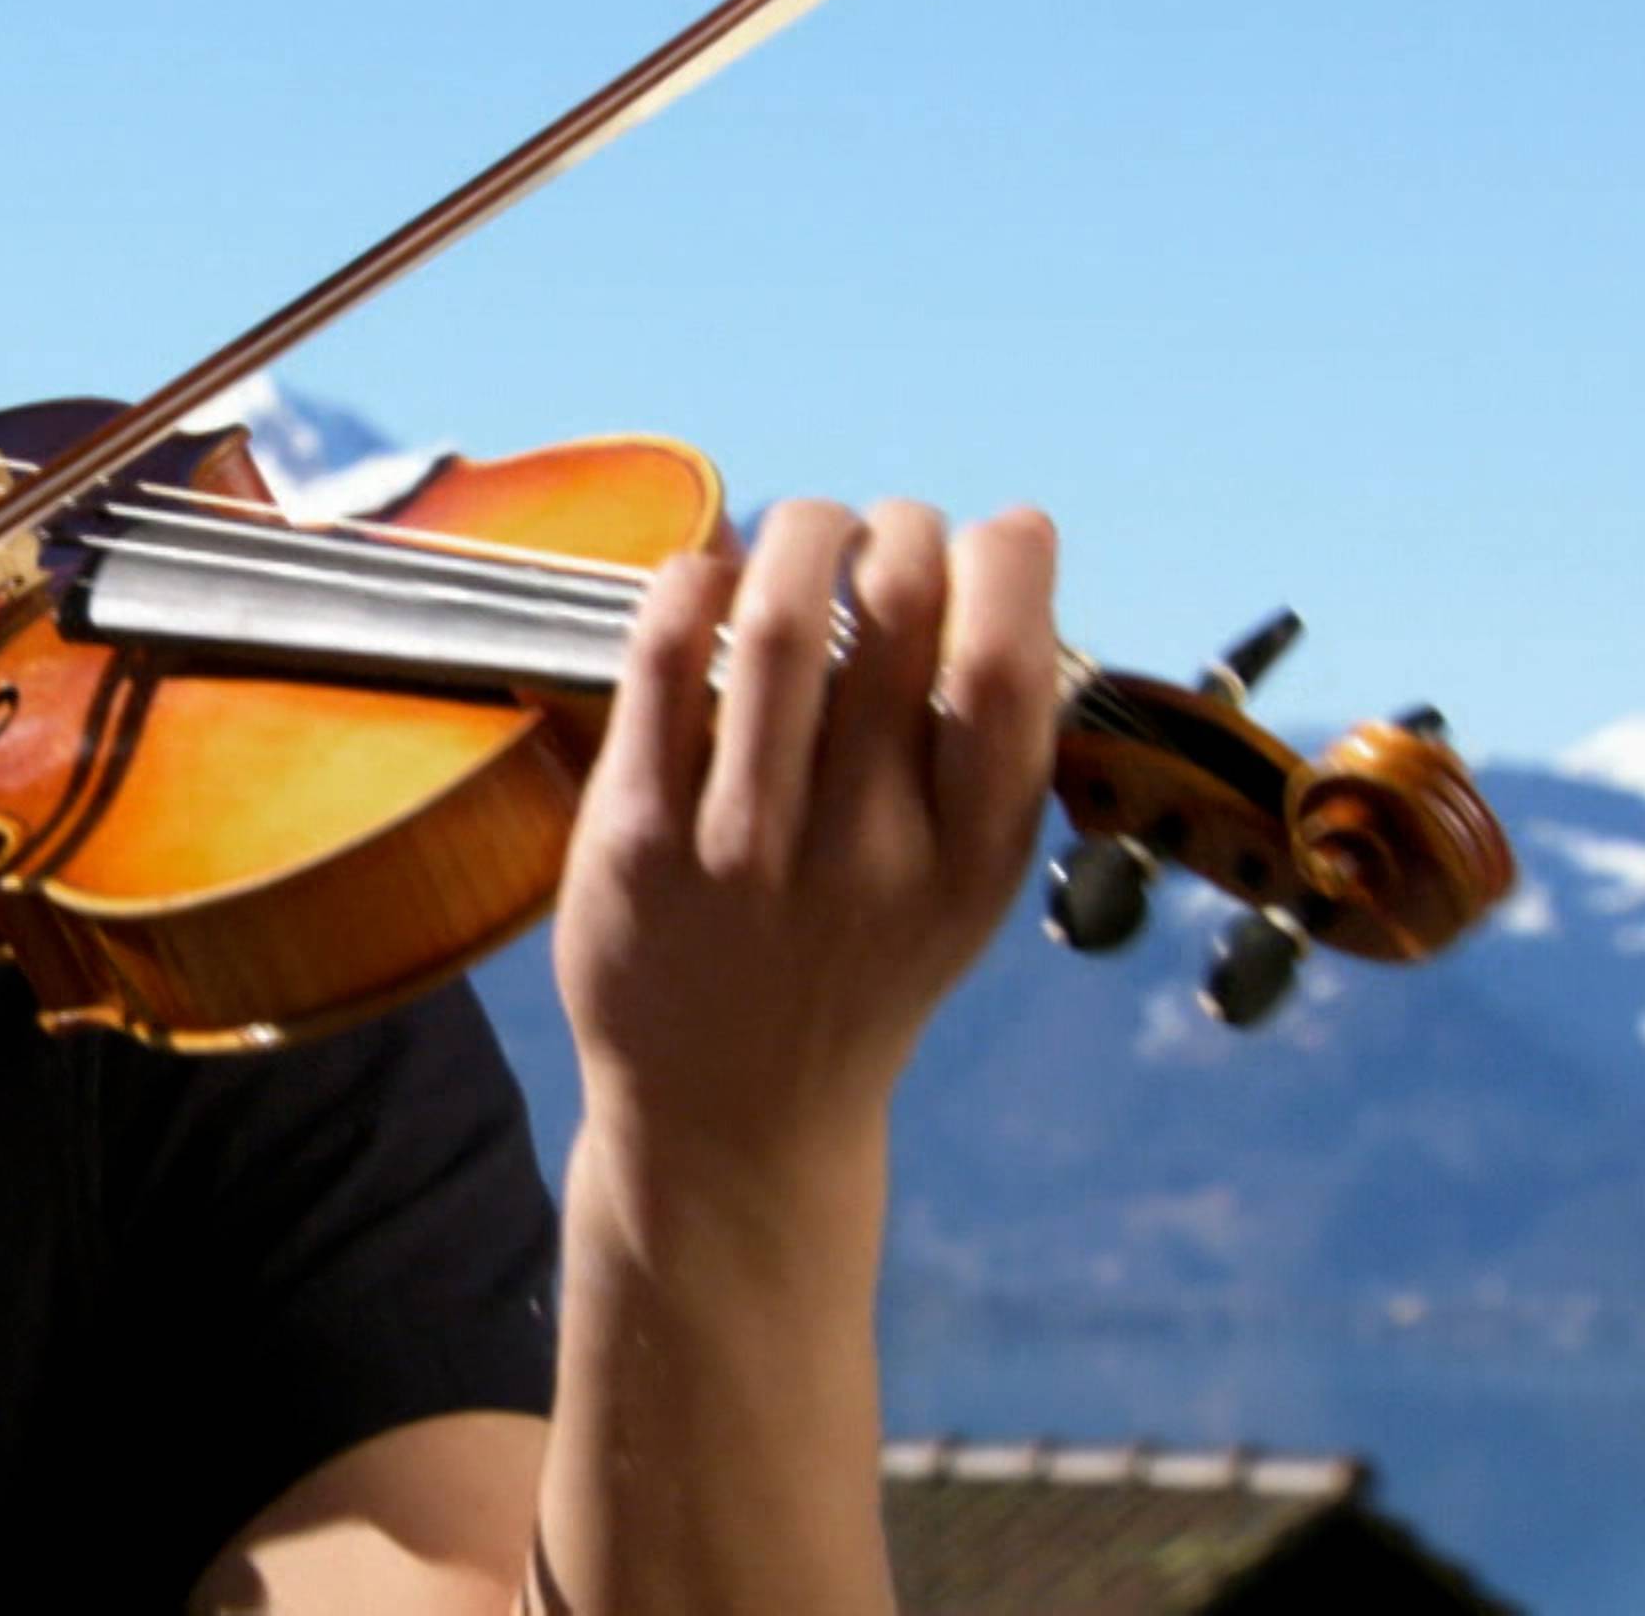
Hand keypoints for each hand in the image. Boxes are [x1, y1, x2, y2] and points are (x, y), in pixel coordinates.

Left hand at [550, 498, 1057, 1188]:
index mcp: (970, 862)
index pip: (1007, 668)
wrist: (731, 1118)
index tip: (995, 533)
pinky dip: (692, 583)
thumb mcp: (966, 893)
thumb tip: (1003, 563)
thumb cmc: (858, 970)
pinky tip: (709, 575)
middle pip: (896, 614)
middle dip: (900, 525)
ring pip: (780, 620)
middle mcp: (867, 855)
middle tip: (888, 527)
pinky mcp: (635, 839)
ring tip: (808, 530)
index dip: (1009, 563)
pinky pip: (663, 665)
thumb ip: (990, 755)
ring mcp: (743, 847)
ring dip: (800, 531)